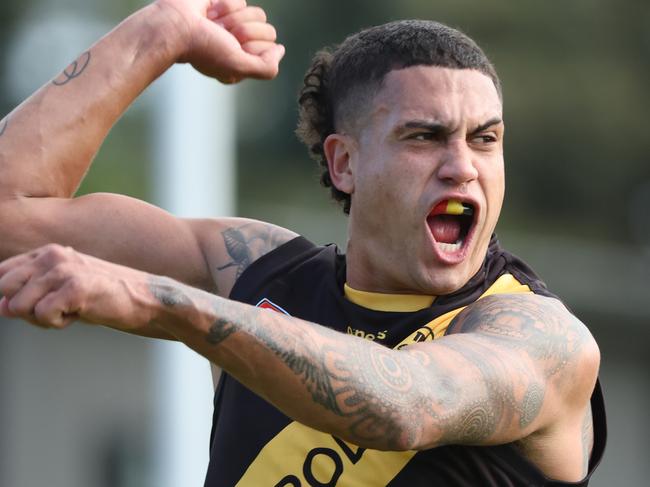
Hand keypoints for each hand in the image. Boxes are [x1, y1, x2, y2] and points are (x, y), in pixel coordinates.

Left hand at [0, 244, 150, 330]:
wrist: (142, 298)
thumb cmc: (102, 295)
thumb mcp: (61, 290)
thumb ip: (29, 294)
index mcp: (46, 252)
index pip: (1, 274)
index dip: (11, 297)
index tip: (40, 303)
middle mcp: (52, 256)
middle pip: (5, 291)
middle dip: (24, 309)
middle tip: (56, 309)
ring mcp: (63, 270)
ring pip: (20, 306)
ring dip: (43, 319)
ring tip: (71, 310)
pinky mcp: (75, 287)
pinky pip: (42, 315)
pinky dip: (58, 323)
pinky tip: (80, 313)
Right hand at [155, 0, 284, 82]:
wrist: (174, 25)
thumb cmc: (203, 49)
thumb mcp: (238, 67)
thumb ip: (265, 68)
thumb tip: (280, 50)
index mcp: (244, 62)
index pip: (271, 47)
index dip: (254, 45)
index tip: (233, 48)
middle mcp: (241, 46)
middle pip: (269, 29)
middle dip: (244, 30)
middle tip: (222, 35)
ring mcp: (234, 26)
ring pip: (258, 13)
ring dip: (233, 18)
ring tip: (215, 25)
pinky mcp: (226, 7)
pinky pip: (242, 1)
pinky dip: (225, 6)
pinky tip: (210, 14)